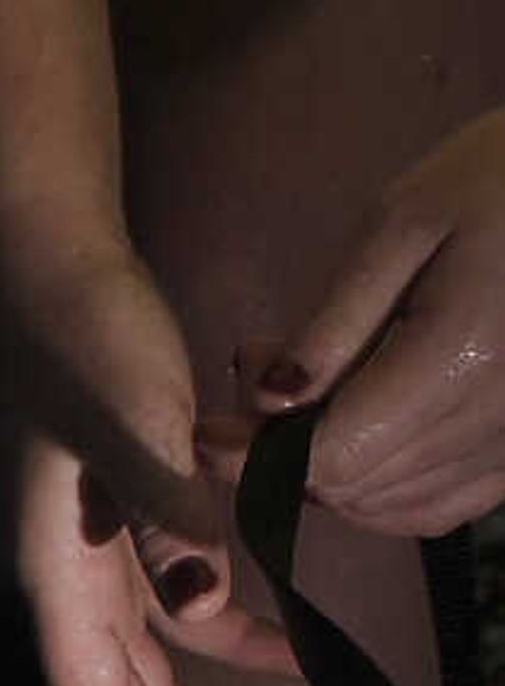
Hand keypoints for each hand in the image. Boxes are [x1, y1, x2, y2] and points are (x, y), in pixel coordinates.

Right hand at [0, 238, 302, 685]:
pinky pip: (186, 612)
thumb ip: (167, 513)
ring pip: (162, 675)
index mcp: (65, 581)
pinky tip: (287, 655)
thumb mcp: (132, 424)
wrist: (61, 279)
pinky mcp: (139, 524)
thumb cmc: (86, 350)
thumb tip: (197, 605)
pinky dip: (234, 642)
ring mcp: (107, 561)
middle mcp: (79, 589)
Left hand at [228, 108, 504, 539]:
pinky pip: (435, 507)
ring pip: (386, 506)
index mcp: (463, 356)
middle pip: (352, 486)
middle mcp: (500, 417)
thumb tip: (267, 405)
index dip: (254, 457)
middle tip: (264, 379)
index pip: (332, 457)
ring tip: (314, 389)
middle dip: (282, 453)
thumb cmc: (501, 179)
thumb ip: (332, 322)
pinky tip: (363, 428)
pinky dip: (381, 489)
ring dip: (327, 472)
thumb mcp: (403, 222)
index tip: (210, 429)